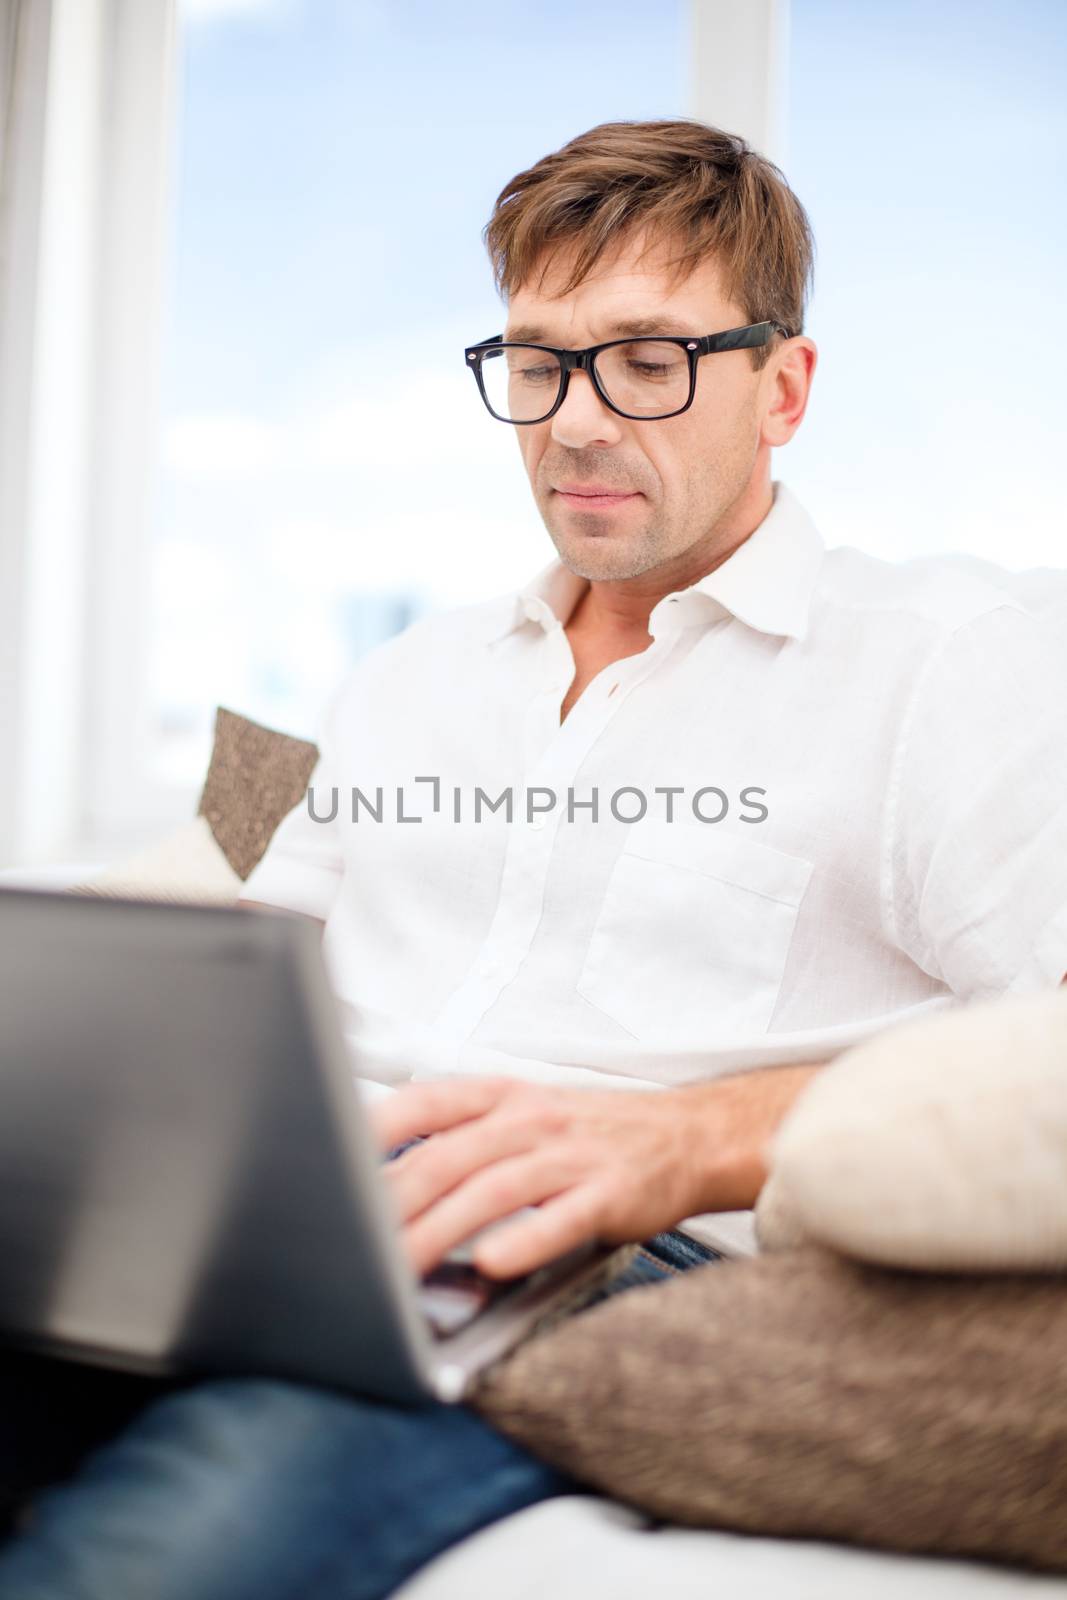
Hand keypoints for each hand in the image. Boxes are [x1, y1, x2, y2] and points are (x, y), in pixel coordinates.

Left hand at [371, 1075, 711, 1279]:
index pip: (425, 1102)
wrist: (686, 1136)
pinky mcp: (609, 1194)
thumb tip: (380, 1178)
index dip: (374, 1130)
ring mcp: (571, 1155)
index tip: (327, 1158)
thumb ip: (462, 1138)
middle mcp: (532, 1119)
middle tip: (345, 1242)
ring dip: (439, 1231)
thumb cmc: (590, 1134)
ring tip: (397, 1267)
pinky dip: (524, 1240)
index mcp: (503, 1096)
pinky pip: (561, 1217)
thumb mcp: (524, 1115)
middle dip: (391, 1204)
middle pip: (447, 1157)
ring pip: (492, 1190)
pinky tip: (491, 1262)